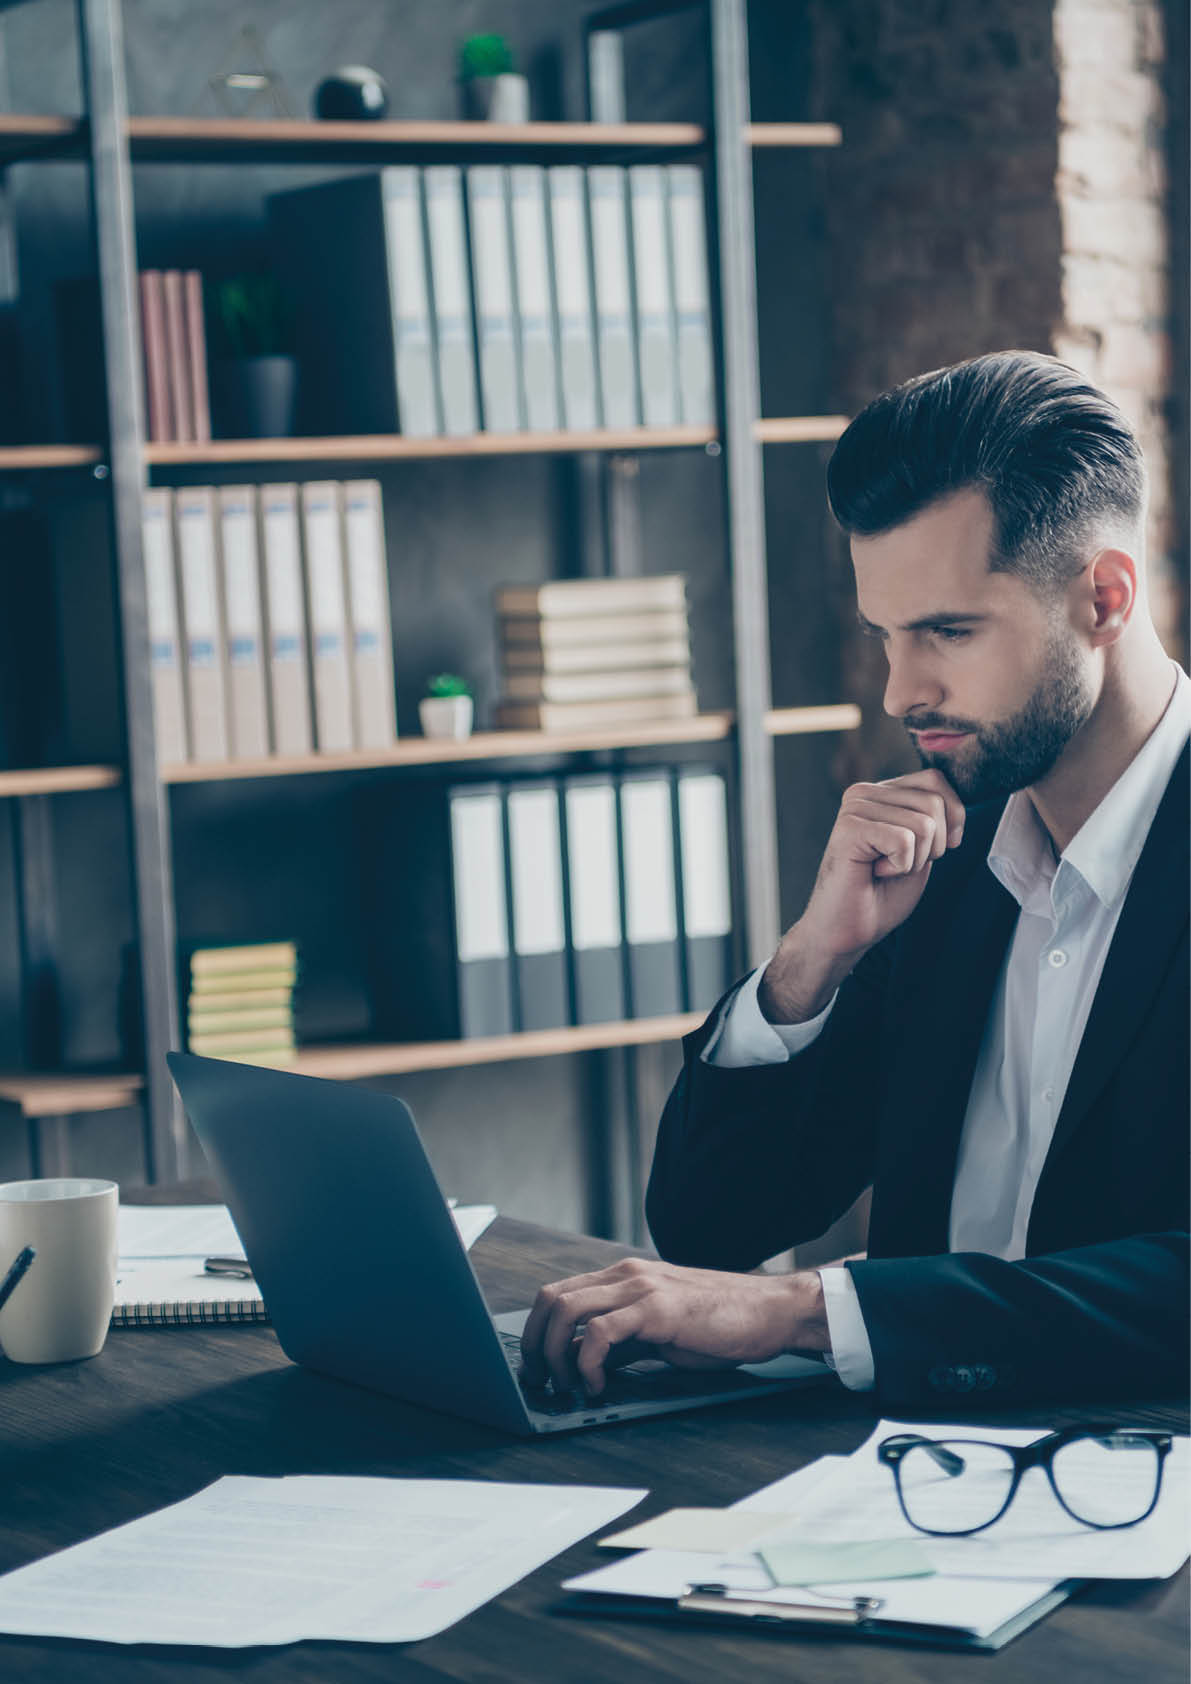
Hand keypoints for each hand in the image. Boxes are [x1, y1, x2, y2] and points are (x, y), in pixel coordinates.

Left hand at [519, 1256, 829, 1397]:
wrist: (767, 1312)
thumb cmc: (718, 1324)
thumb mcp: (658, 1332)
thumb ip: (620, 1341)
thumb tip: (580, 1364)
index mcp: (622, 1278)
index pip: (557, 1294)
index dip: (535, 1332)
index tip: (534, 1368)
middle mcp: (624, 1276)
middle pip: (550, 1299)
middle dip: (534, 1345)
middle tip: (542, 1382)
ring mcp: (640, 1288)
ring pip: (566, 1310)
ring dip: (554, 1354)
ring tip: (566, 1386)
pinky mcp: (657, 1309)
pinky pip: (600, 1332)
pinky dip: (587, 1363)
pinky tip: (598, 1385)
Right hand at [760, 769, 964, 1021]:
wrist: (849, 930)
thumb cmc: (883, 894)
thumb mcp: (922, 849)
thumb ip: (935, 818)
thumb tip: (959, 802)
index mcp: (880, 792)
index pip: (935, 780)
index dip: (952, 818)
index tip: (934, 851)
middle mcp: (864, 792)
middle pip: (934, 803)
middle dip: (932, 846)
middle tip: (900, 865)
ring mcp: (855, 808)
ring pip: (923, 824)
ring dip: (914, 860)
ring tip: (885, 869)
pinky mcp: (849, 829)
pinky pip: (905, 840)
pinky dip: (900, 866)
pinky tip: (875, 872)